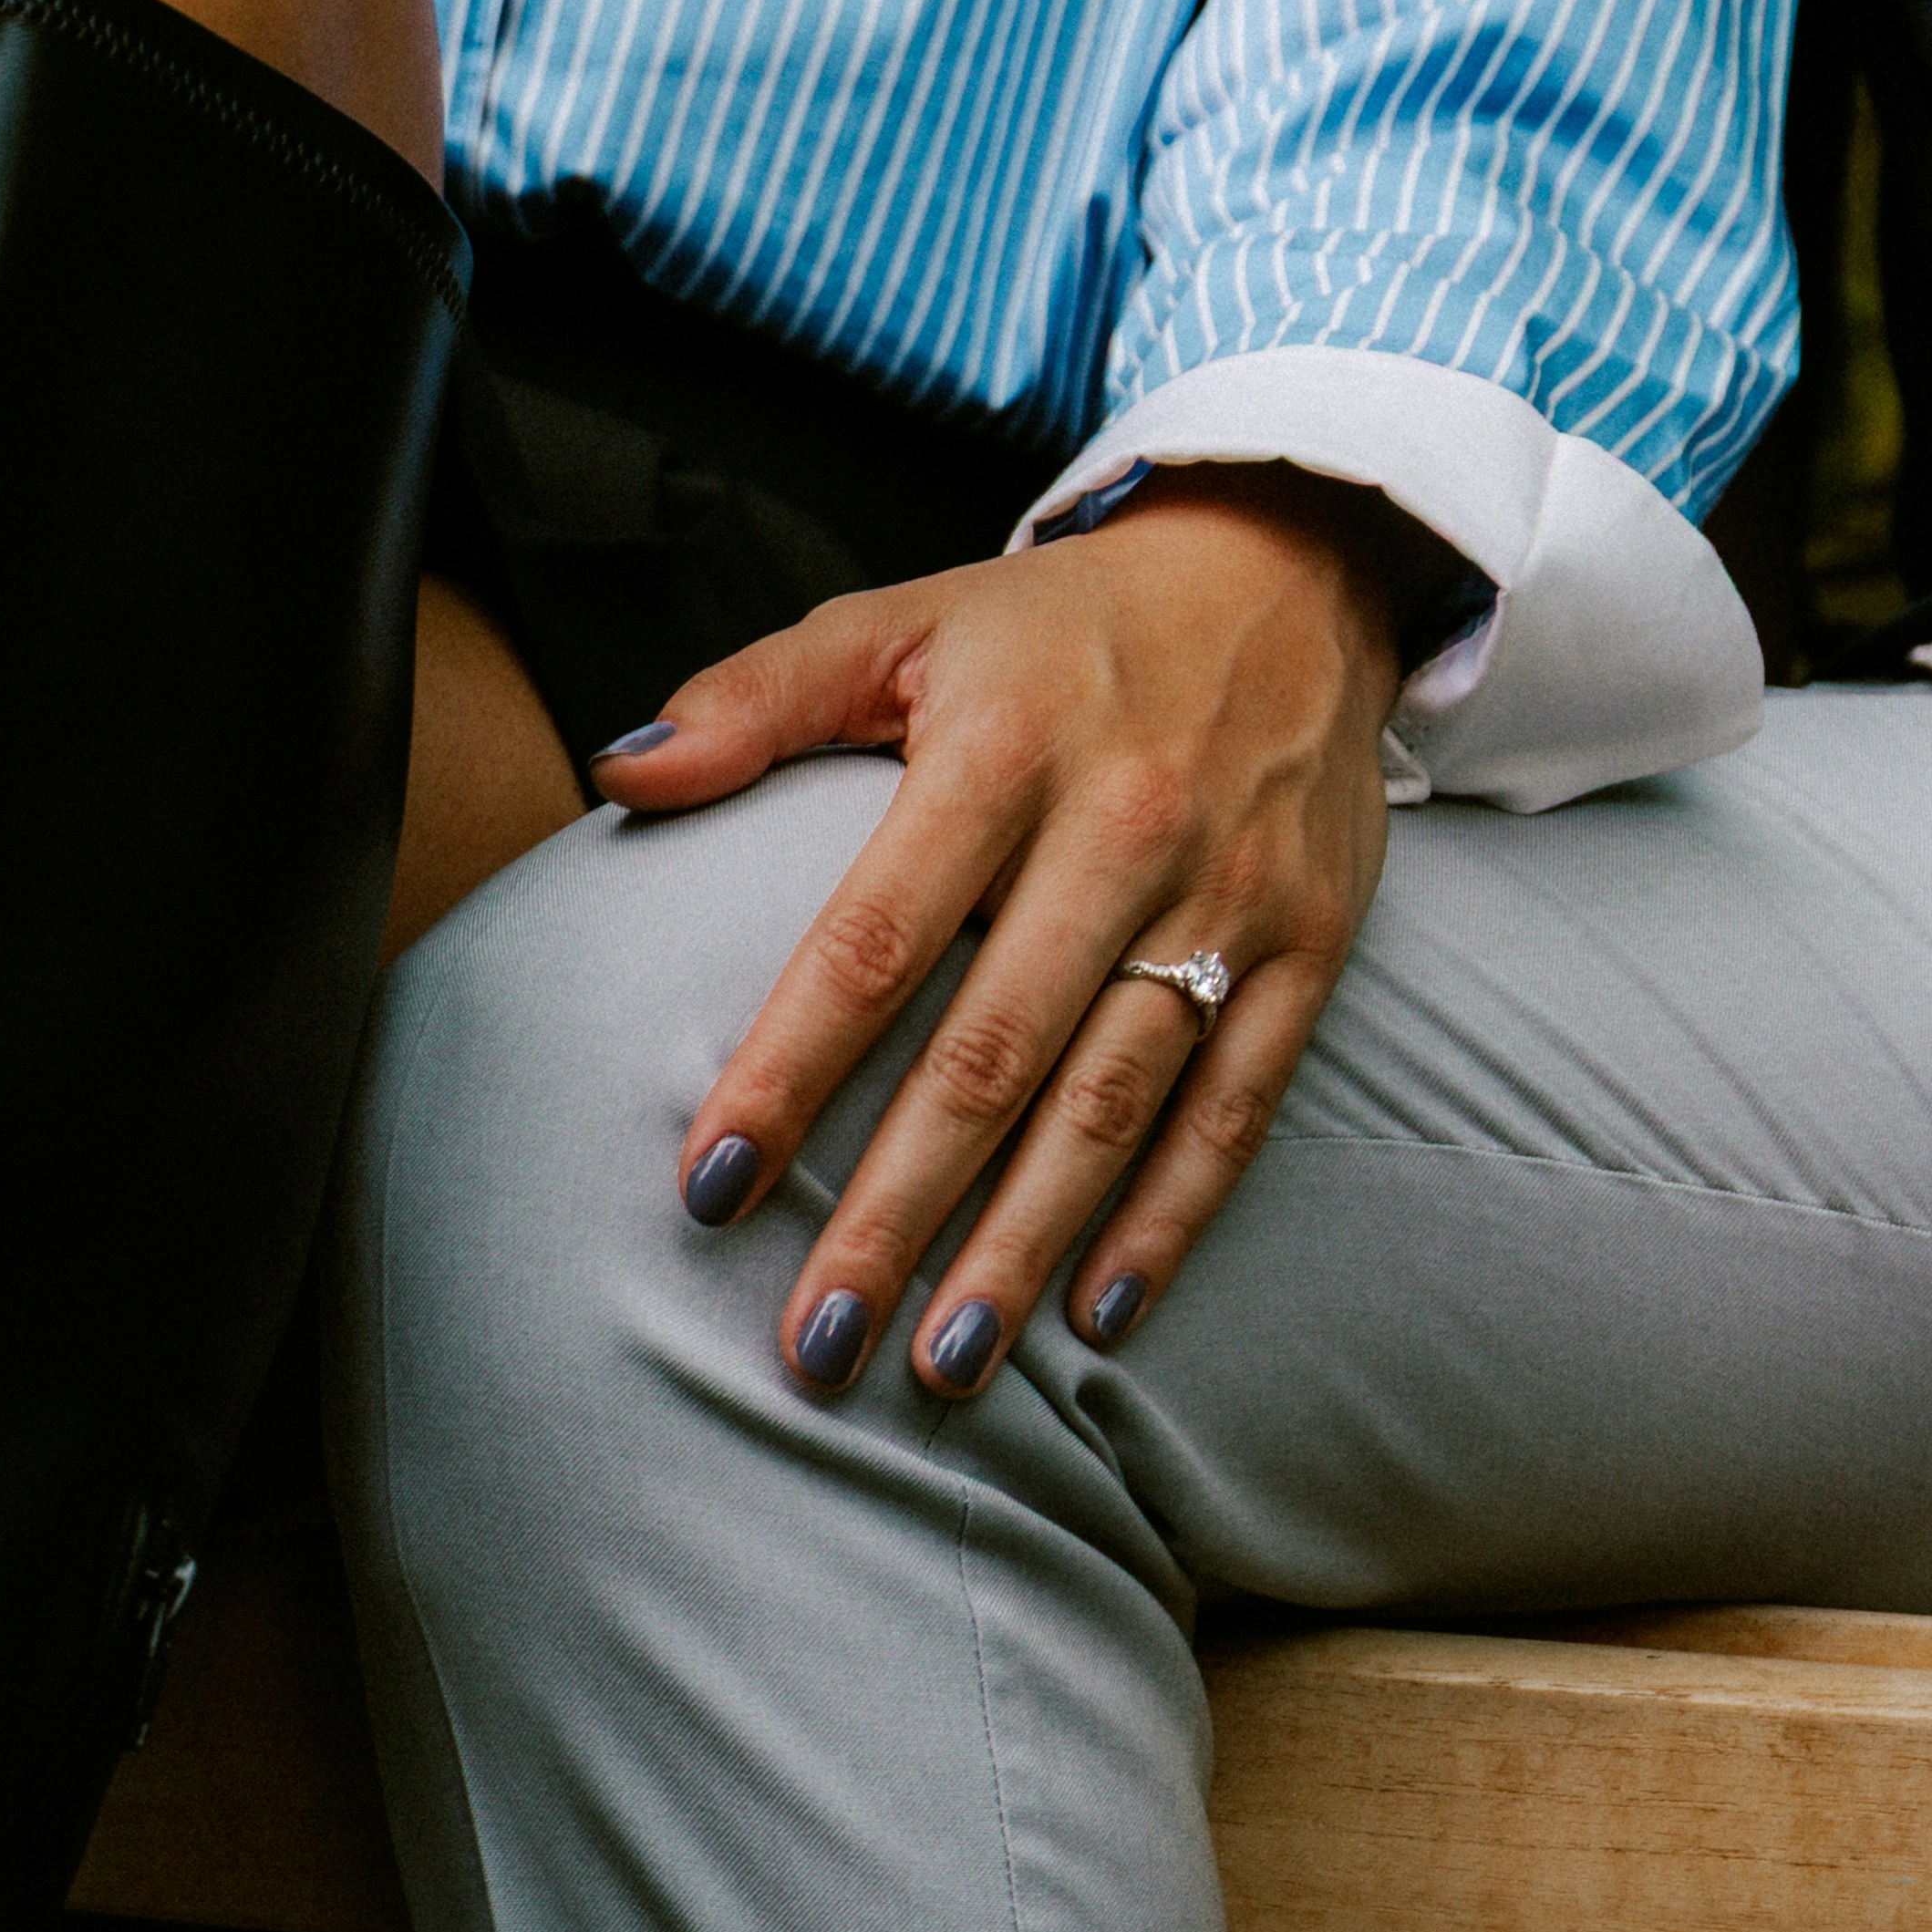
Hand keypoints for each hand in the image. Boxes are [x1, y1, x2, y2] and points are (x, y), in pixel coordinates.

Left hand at [603, 468, 1417, 1395]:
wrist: (1293, 568)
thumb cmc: (1056, 629)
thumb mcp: (902, 622)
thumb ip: (753, 698)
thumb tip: (617, 773)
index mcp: (1003, 748)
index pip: (875, 939)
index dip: (788, 1071)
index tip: (711, 1187)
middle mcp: (1125, 827)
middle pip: (993, 1053)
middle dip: (898, 1213)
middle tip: (815, 1341)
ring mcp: (1230, 895)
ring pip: (1116, 1101)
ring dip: (1025, 1244)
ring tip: (942, 1363)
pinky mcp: (1314, 942)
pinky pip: (1237, 1103)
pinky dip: (1171, 1216)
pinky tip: (1099, 1313)